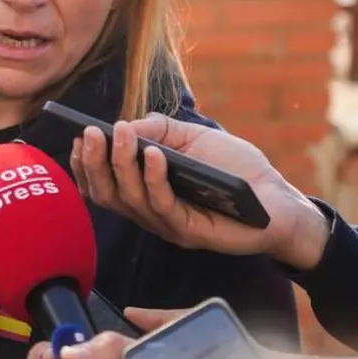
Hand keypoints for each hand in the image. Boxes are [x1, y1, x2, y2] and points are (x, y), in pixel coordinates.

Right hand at [71, 115, 330, 268]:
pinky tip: (155, 155)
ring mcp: (169, 225)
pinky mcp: (191, 232)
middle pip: (109, 195)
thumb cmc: (237, 169)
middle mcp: (152, 212)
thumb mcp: (196, 139)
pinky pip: (164, 206)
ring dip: (123, 165)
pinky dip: (155, 178)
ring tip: (120, 135)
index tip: (78, 138)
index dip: (86, 166)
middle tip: (91, 134)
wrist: (279, 198)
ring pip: (132, 200)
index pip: (105, 185)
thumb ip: (162, 131)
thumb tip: (127, 126)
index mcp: (148, 192)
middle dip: (96, 163)